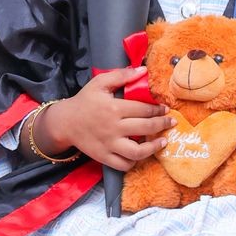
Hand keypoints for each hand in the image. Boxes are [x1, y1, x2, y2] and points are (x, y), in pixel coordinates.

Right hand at [35, 67, 172, 170]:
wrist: (65, 122)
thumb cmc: (85, 100)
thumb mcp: (100, 82)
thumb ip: (121, 75)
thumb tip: (142, 70)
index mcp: (113, 108)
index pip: (143, 109)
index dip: (158, 109)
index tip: (165, 108)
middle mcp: (113, 128)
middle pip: (145, 128)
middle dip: (162, 124)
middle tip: (170, 122)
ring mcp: (108, 144)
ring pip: (136, 152)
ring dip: (153, 147)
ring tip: (163, 141)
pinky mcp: (103, 157)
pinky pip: (123, 164)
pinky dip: (134, 162)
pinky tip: (141, 154)